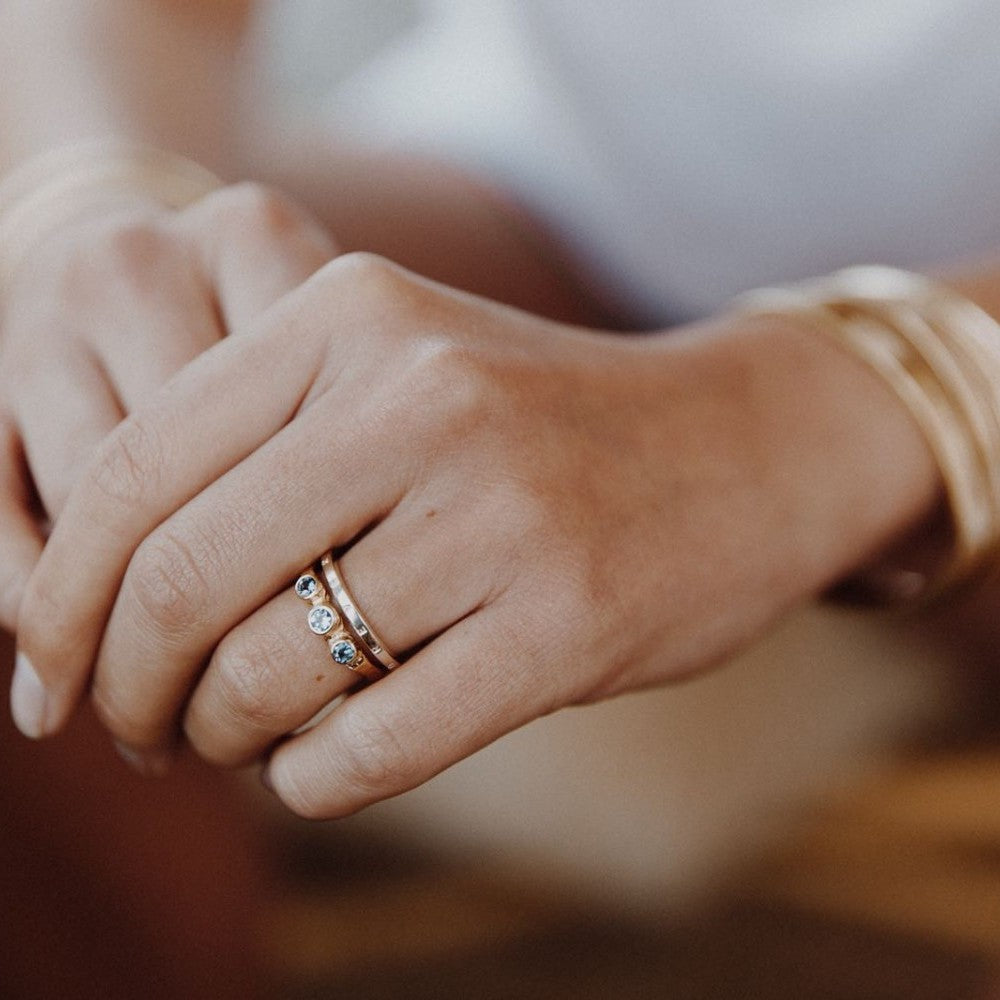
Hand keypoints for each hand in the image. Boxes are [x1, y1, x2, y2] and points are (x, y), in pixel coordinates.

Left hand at [14, 253, 936, 807]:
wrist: (744, 442)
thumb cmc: (547, 426)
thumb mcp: (402, 383)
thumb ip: (260, 458)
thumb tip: (102, 605)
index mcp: (353, 318)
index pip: (131, 471)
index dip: (61, 597)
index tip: (51, 672)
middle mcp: (421, 401)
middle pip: (179, 582)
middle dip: (124, 686)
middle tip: (134, 726)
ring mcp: (501, 514)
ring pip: (266, 676)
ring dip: (218, 736)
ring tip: (228, 738)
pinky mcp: (566, 625)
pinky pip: (367, 747)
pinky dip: (308, 779)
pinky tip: (312, 764)